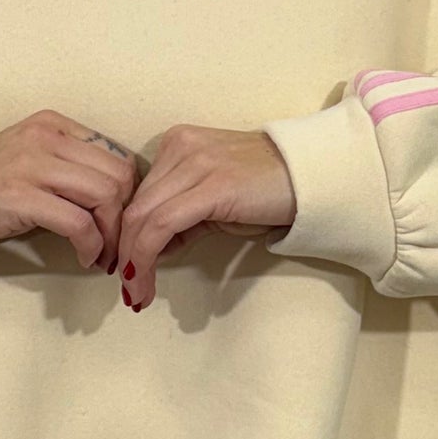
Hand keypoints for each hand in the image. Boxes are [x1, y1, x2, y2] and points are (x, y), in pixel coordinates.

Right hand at [0, 111, 136, 271]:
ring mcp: (29, 163)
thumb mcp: (28, 165)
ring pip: (105, 195)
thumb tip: (118, 201)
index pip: (118, 156)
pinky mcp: (16, 195)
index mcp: (53, 125)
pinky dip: (90, 245)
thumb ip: (68, 170)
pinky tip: (84, 258)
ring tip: (103, 257)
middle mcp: (45, 135)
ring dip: (112, 235)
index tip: (124, 228)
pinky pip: (77, 222)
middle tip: (120, 249)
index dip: (131, 198)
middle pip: (119, 175)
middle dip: (128, 219)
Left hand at [117, 126, 297, 307]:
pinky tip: (147, 279)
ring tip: (137, 293)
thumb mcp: (215, 199)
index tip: (125, 268)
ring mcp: (195, 163)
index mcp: (178, 145)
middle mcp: (180, 147)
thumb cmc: (268, 191)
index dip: (125, 236)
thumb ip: (182, 216)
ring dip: (134, 262)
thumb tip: (154, 247)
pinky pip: (162, 225)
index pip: (137, 196)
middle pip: (133, 207)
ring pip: (142, 218)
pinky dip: (146, 256)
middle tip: (128, 290)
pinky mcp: (212, 186)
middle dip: (124, 253)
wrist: (313, 178)